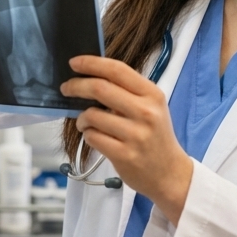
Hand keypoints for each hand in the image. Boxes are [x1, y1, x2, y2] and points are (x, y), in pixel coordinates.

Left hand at [61, 55, 193, 224]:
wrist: (170, 173)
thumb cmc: (155, 137)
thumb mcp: (151, 107)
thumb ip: (127, 91)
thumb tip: (91, 76)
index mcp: (152, 95)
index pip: (117, 70)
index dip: (92, 63)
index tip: (74, 62)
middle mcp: (146, 112)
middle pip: (100, 88)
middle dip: (76, 86)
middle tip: (66, 88)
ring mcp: (135, 135)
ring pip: (92, 115)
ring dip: (81, 117)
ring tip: (85, 121)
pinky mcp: (124, 155)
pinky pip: (92, 137)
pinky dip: (87, 134)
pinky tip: (93, 135)